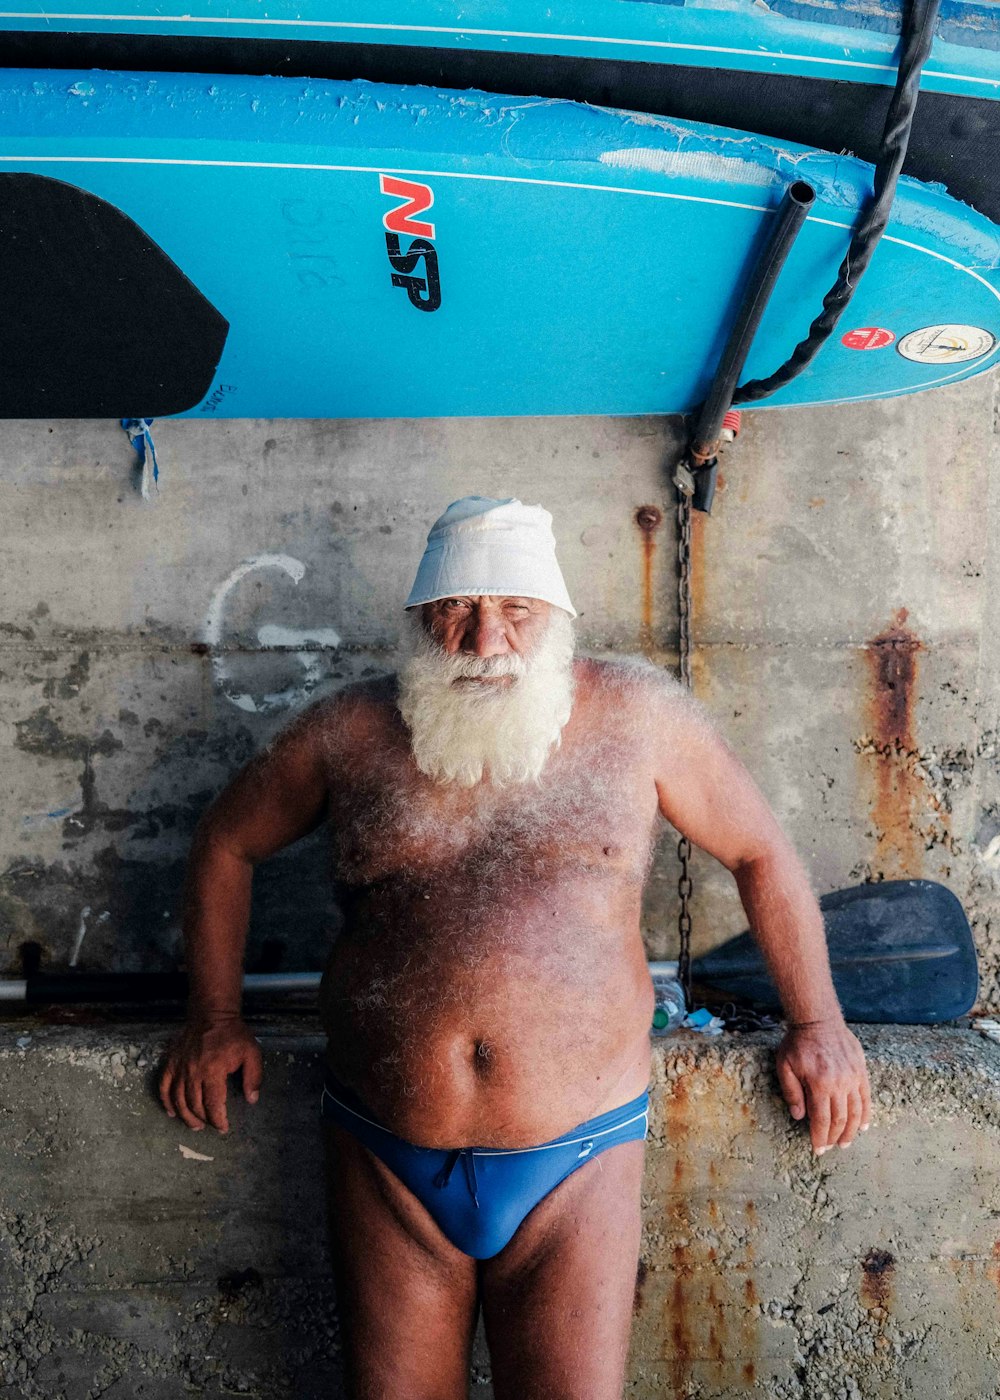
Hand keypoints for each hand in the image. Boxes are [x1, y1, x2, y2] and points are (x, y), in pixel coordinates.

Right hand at [159, 1016, 262, 1133]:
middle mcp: (193, 1073)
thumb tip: (251, 1100)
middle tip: (212, 1125)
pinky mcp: (171, 1063)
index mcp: (213, 1071)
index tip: (224, 1128)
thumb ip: (253, 1077)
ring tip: (196, 1125)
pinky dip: (166, 1102)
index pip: (213, 1104)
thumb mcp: (251, 1053)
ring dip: (186, 1116)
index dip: (218, 1120)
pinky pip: (164, 1087)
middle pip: (195, 1105)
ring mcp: (179, 1068)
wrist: (211, 1014)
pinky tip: (172, 1112)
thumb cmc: (233, 1034)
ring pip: (178, 1100)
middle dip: (204, 1120)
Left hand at [775, 1020, 870, 1154]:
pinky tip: (863, 1126)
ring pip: (856, 1112)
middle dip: (835, 1137)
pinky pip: (866, 1098)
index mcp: (819, 1083)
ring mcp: (853, 1077)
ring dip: (851, 1131)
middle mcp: (839, 1082)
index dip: (820, 1137)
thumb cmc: (798, 1044)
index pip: (821, 1119)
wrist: (818, 1020)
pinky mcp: (861, 1071)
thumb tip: (799, 1116)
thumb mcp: (785, 1066)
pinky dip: (866, 1114)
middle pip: (840, 1119)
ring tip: (845, 1143)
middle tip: (830, 1148)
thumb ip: (791, 1092)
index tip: (818, 1150)